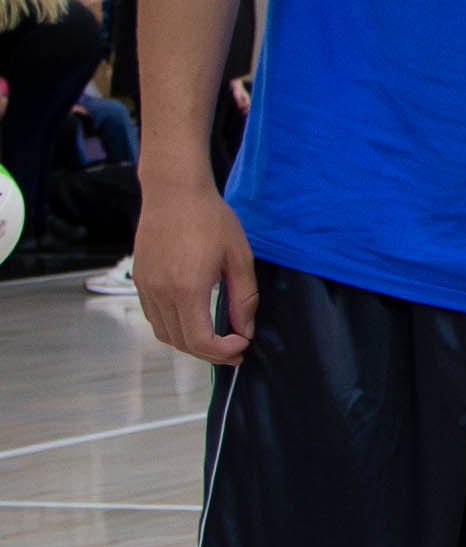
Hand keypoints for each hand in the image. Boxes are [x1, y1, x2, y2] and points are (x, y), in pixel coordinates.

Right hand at [130, 190, 257, 364]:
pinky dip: (173, 327)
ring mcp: (145, 286)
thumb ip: (244, 298)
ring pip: (164, 333)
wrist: (173, 192)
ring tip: (216, 338)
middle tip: (234, 349)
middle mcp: (160, 292)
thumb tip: (245, 329)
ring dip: (190, 342)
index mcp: (187, 289)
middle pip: (181, 343)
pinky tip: (194, 319)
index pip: (200, 341)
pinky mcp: (139, 279)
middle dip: (210, 353)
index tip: (242, 344)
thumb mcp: (239, 258)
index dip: (223, 352)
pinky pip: (154, 316)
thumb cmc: (210, 219)